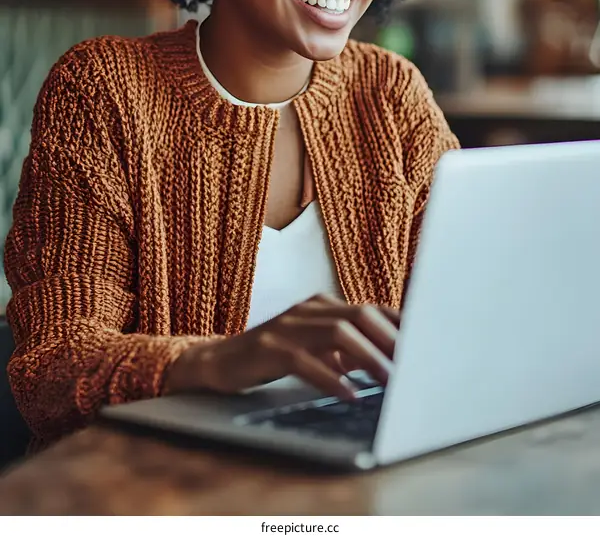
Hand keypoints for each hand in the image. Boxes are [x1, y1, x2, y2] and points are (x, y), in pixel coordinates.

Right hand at [165, 294, 398, 399]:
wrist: (218, 362)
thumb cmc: (273, 357)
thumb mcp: (315, 349)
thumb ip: (347, 349)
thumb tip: (391, 362)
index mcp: (321, 305)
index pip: (371, 309)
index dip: (400, 327)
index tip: (427, 346)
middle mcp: (307, 309)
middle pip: (359, 315)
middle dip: (391, 341)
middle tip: (415, 368)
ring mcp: (286, 326)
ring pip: (337, 333)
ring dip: (369, 359)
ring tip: (390, 383)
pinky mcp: (268, 348)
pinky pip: (305, 361)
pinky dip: (331, 377)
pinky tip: (349, 395)